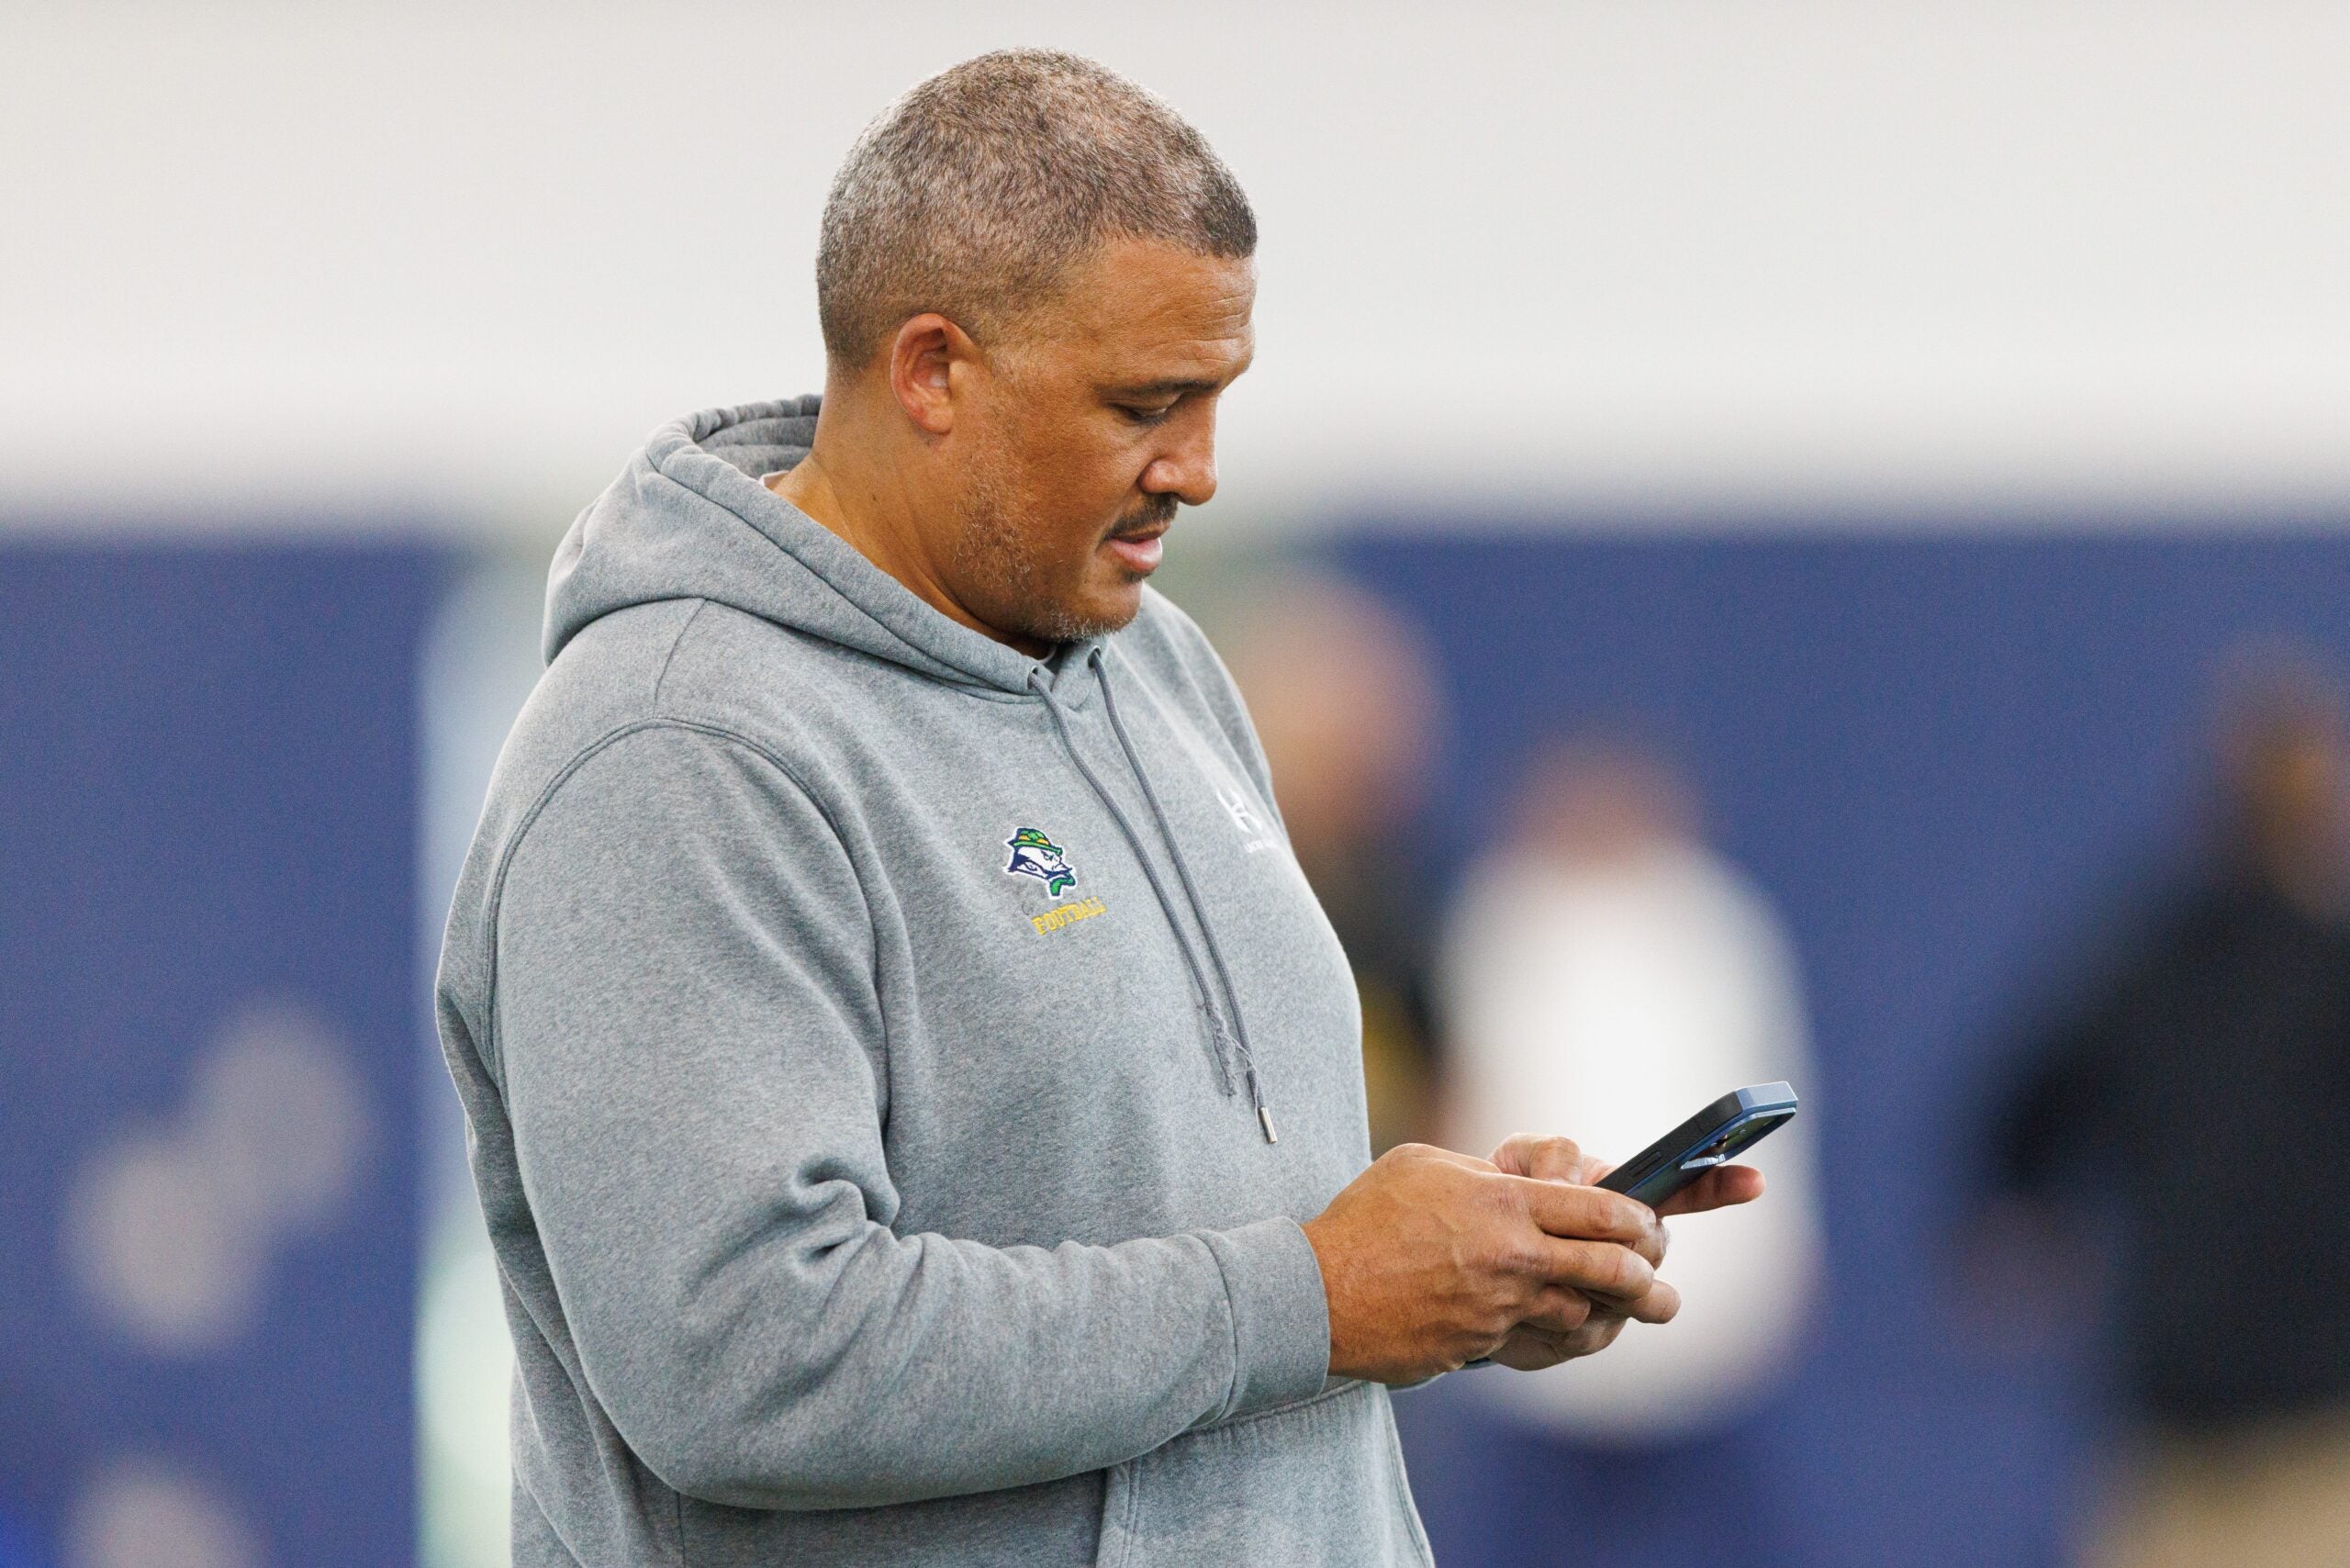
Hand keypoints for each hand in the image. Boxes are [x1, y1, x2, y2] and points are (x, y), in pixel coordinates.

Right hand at [1300, 1143, 1670, 1383]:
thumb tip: (1515, 1179)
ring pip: (1576, 1312)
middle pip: (1610, 1269)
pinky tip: (1529, 1319)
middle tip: (1655, 1280)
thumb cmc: (1364, 1219)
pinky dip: (1536, 1329)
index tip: (1645, 1221)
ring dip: (1592, 1308)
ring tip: (1604, 1306)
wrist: (1318, 1293)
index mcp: (1502, 1204)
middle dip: (1645, 1277)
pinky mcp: (1480, 1346)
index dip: (1635, 1216)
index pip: (1598, 1209)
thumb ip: (1482, 1172)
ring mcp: (1498, 1309)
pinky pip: (1526, 1338)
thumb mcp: (1424, 1166)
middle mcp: (1511, 1258)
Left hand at [1480, 1133, 1765, 1370]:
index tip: (1756, 1181)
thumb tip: (1570, 1185)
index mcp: (1624, 1199)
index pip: (1686, 1191)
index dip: (1720, 1186)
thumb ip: (1548, 1158)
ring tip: (1558, 1273)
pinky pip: (1589, 1329)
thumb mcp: (1516, 1163)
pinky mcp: (1584, 1335)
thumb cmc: (1497, 1201)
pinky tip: (1525, 1304)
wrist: (1461, 1266)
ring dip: (1598, 1283)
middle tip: (1574, 1234)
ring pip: (1634, 1297)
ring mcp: (1615, 1297)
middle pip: (1655, 1247)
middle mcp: (1632, 1251)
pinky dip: (1557, 1313)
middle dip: (1620, 1240)